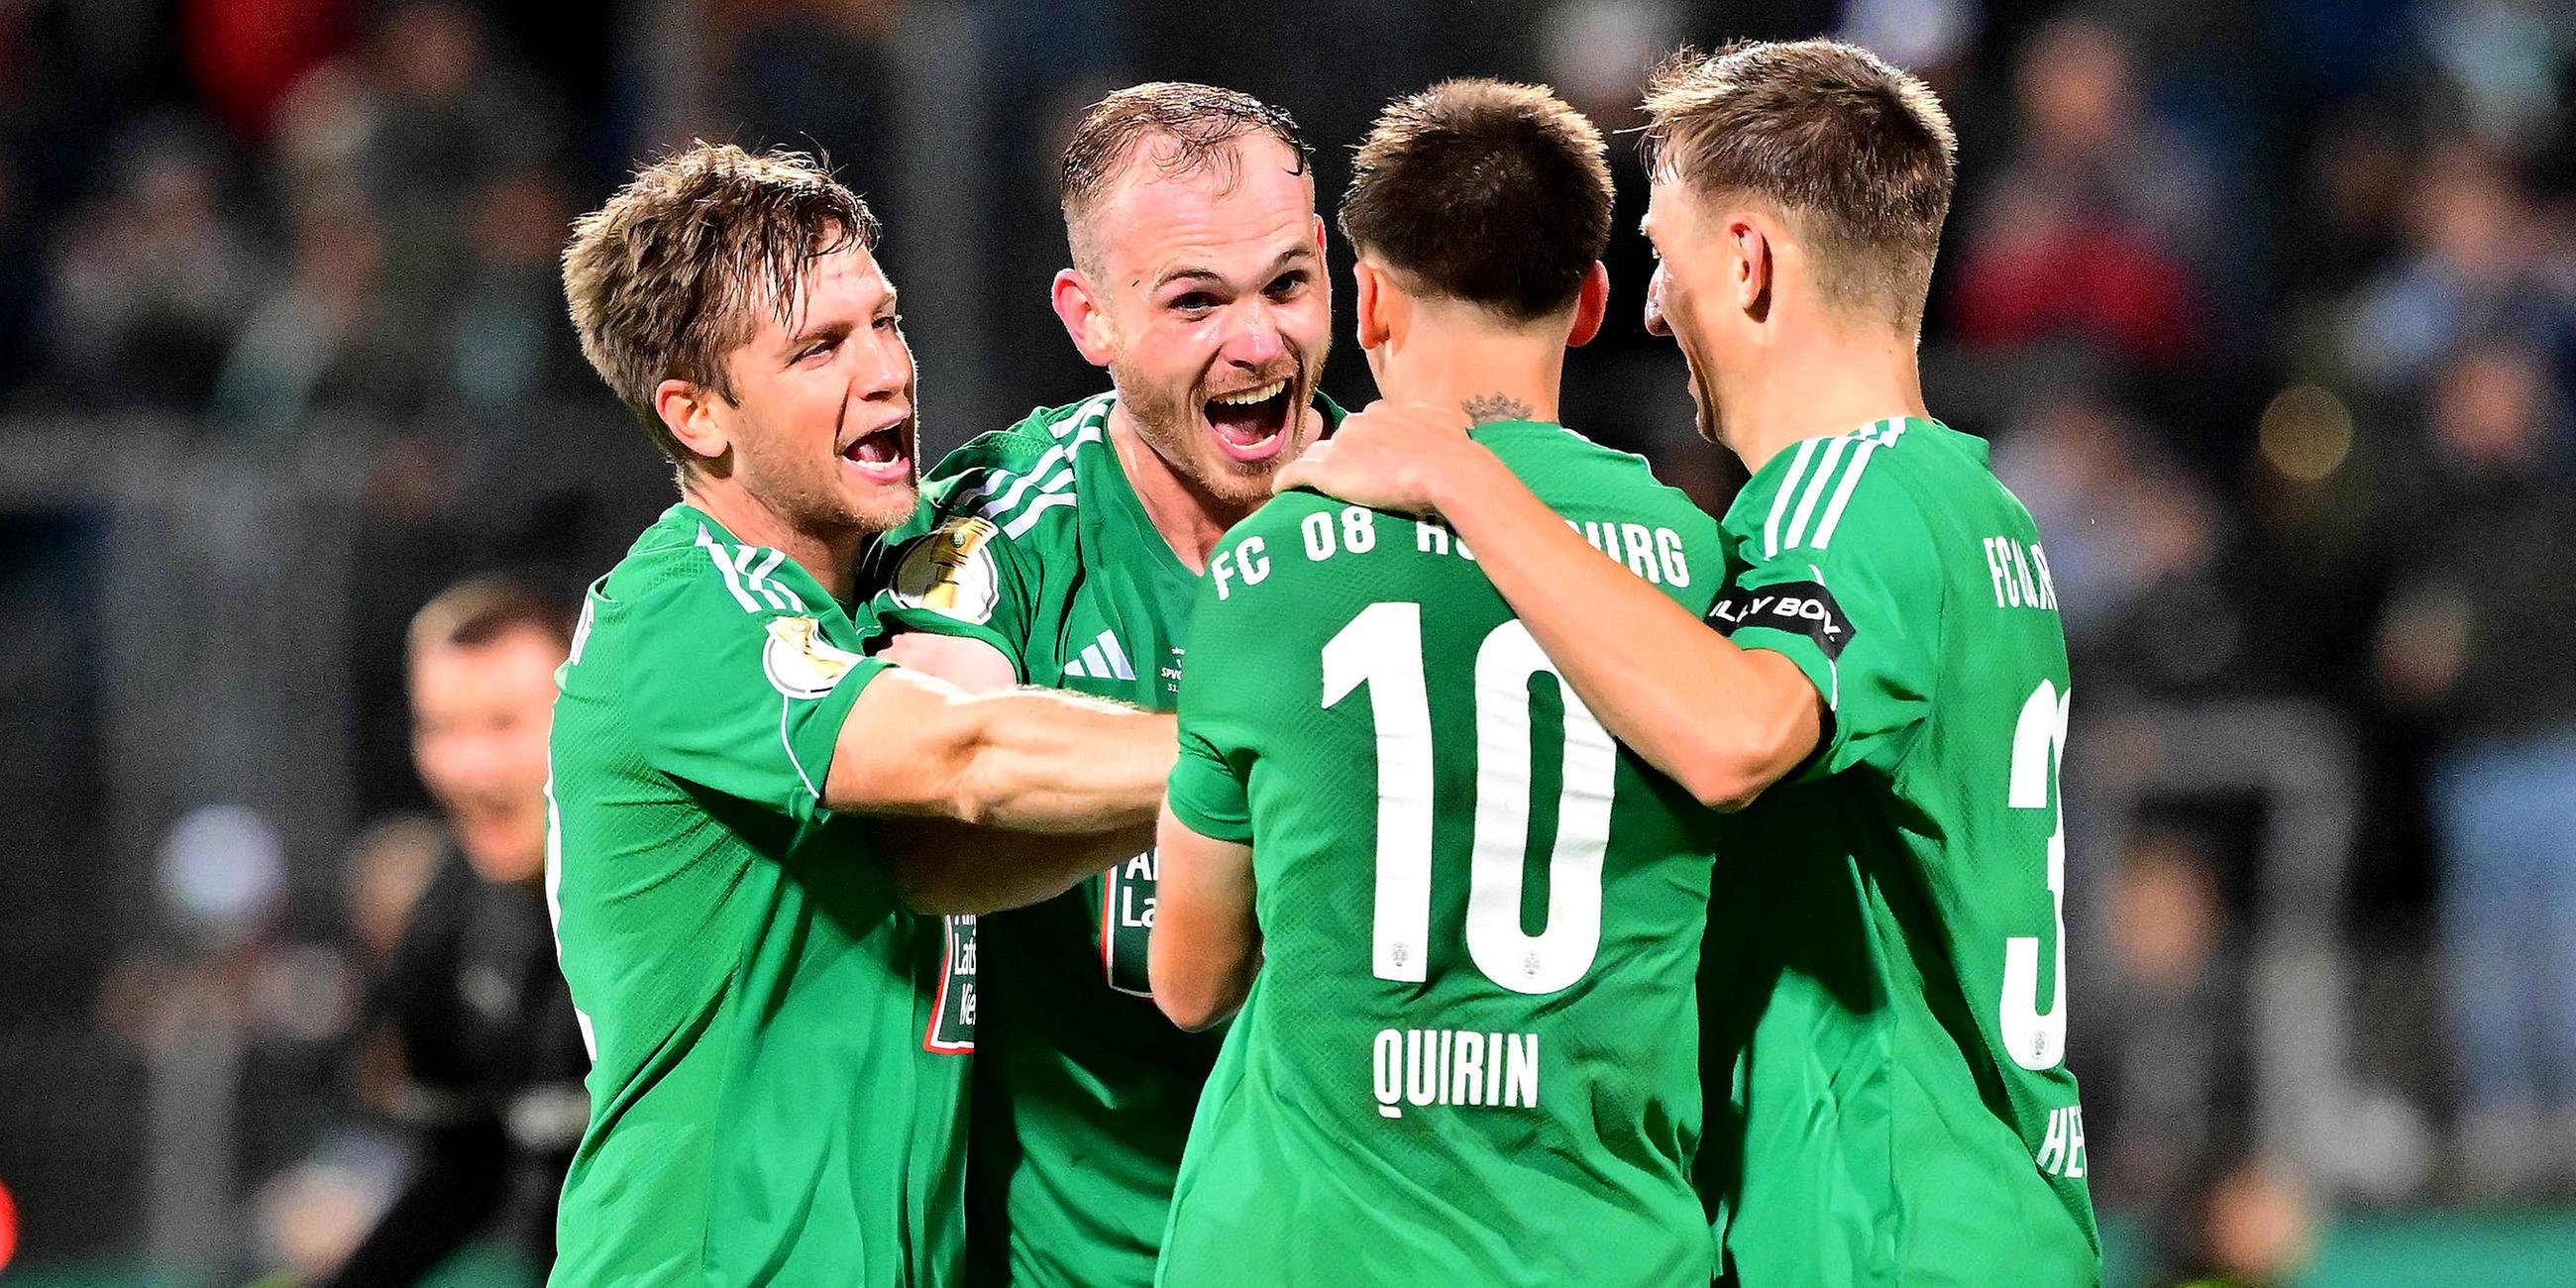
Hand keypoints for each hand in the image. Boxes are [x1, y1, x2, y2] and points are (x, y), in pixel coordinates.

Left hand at [1272, 399, 1481, 515]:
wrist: (1449, 472)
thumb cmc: (1455, 453)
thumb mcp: (1447, 425)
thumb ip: (1435, 422)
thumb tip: (1444, 426)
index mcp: (1386, 410)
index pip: (1366, 425)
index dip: (1366, 445)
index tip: (1371, 461)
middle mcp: (1361, 421)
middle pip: (1339, 439)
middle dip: (1342, 456)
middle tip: (1350, 479)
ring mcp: (1342, 445)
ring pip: (1317, 454)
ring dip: (1316, 468)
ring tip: (1314, 487)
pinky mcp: (1328, 471)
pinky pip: (1296, 473)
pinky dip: (1286, 481)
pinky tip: (1279, 490)